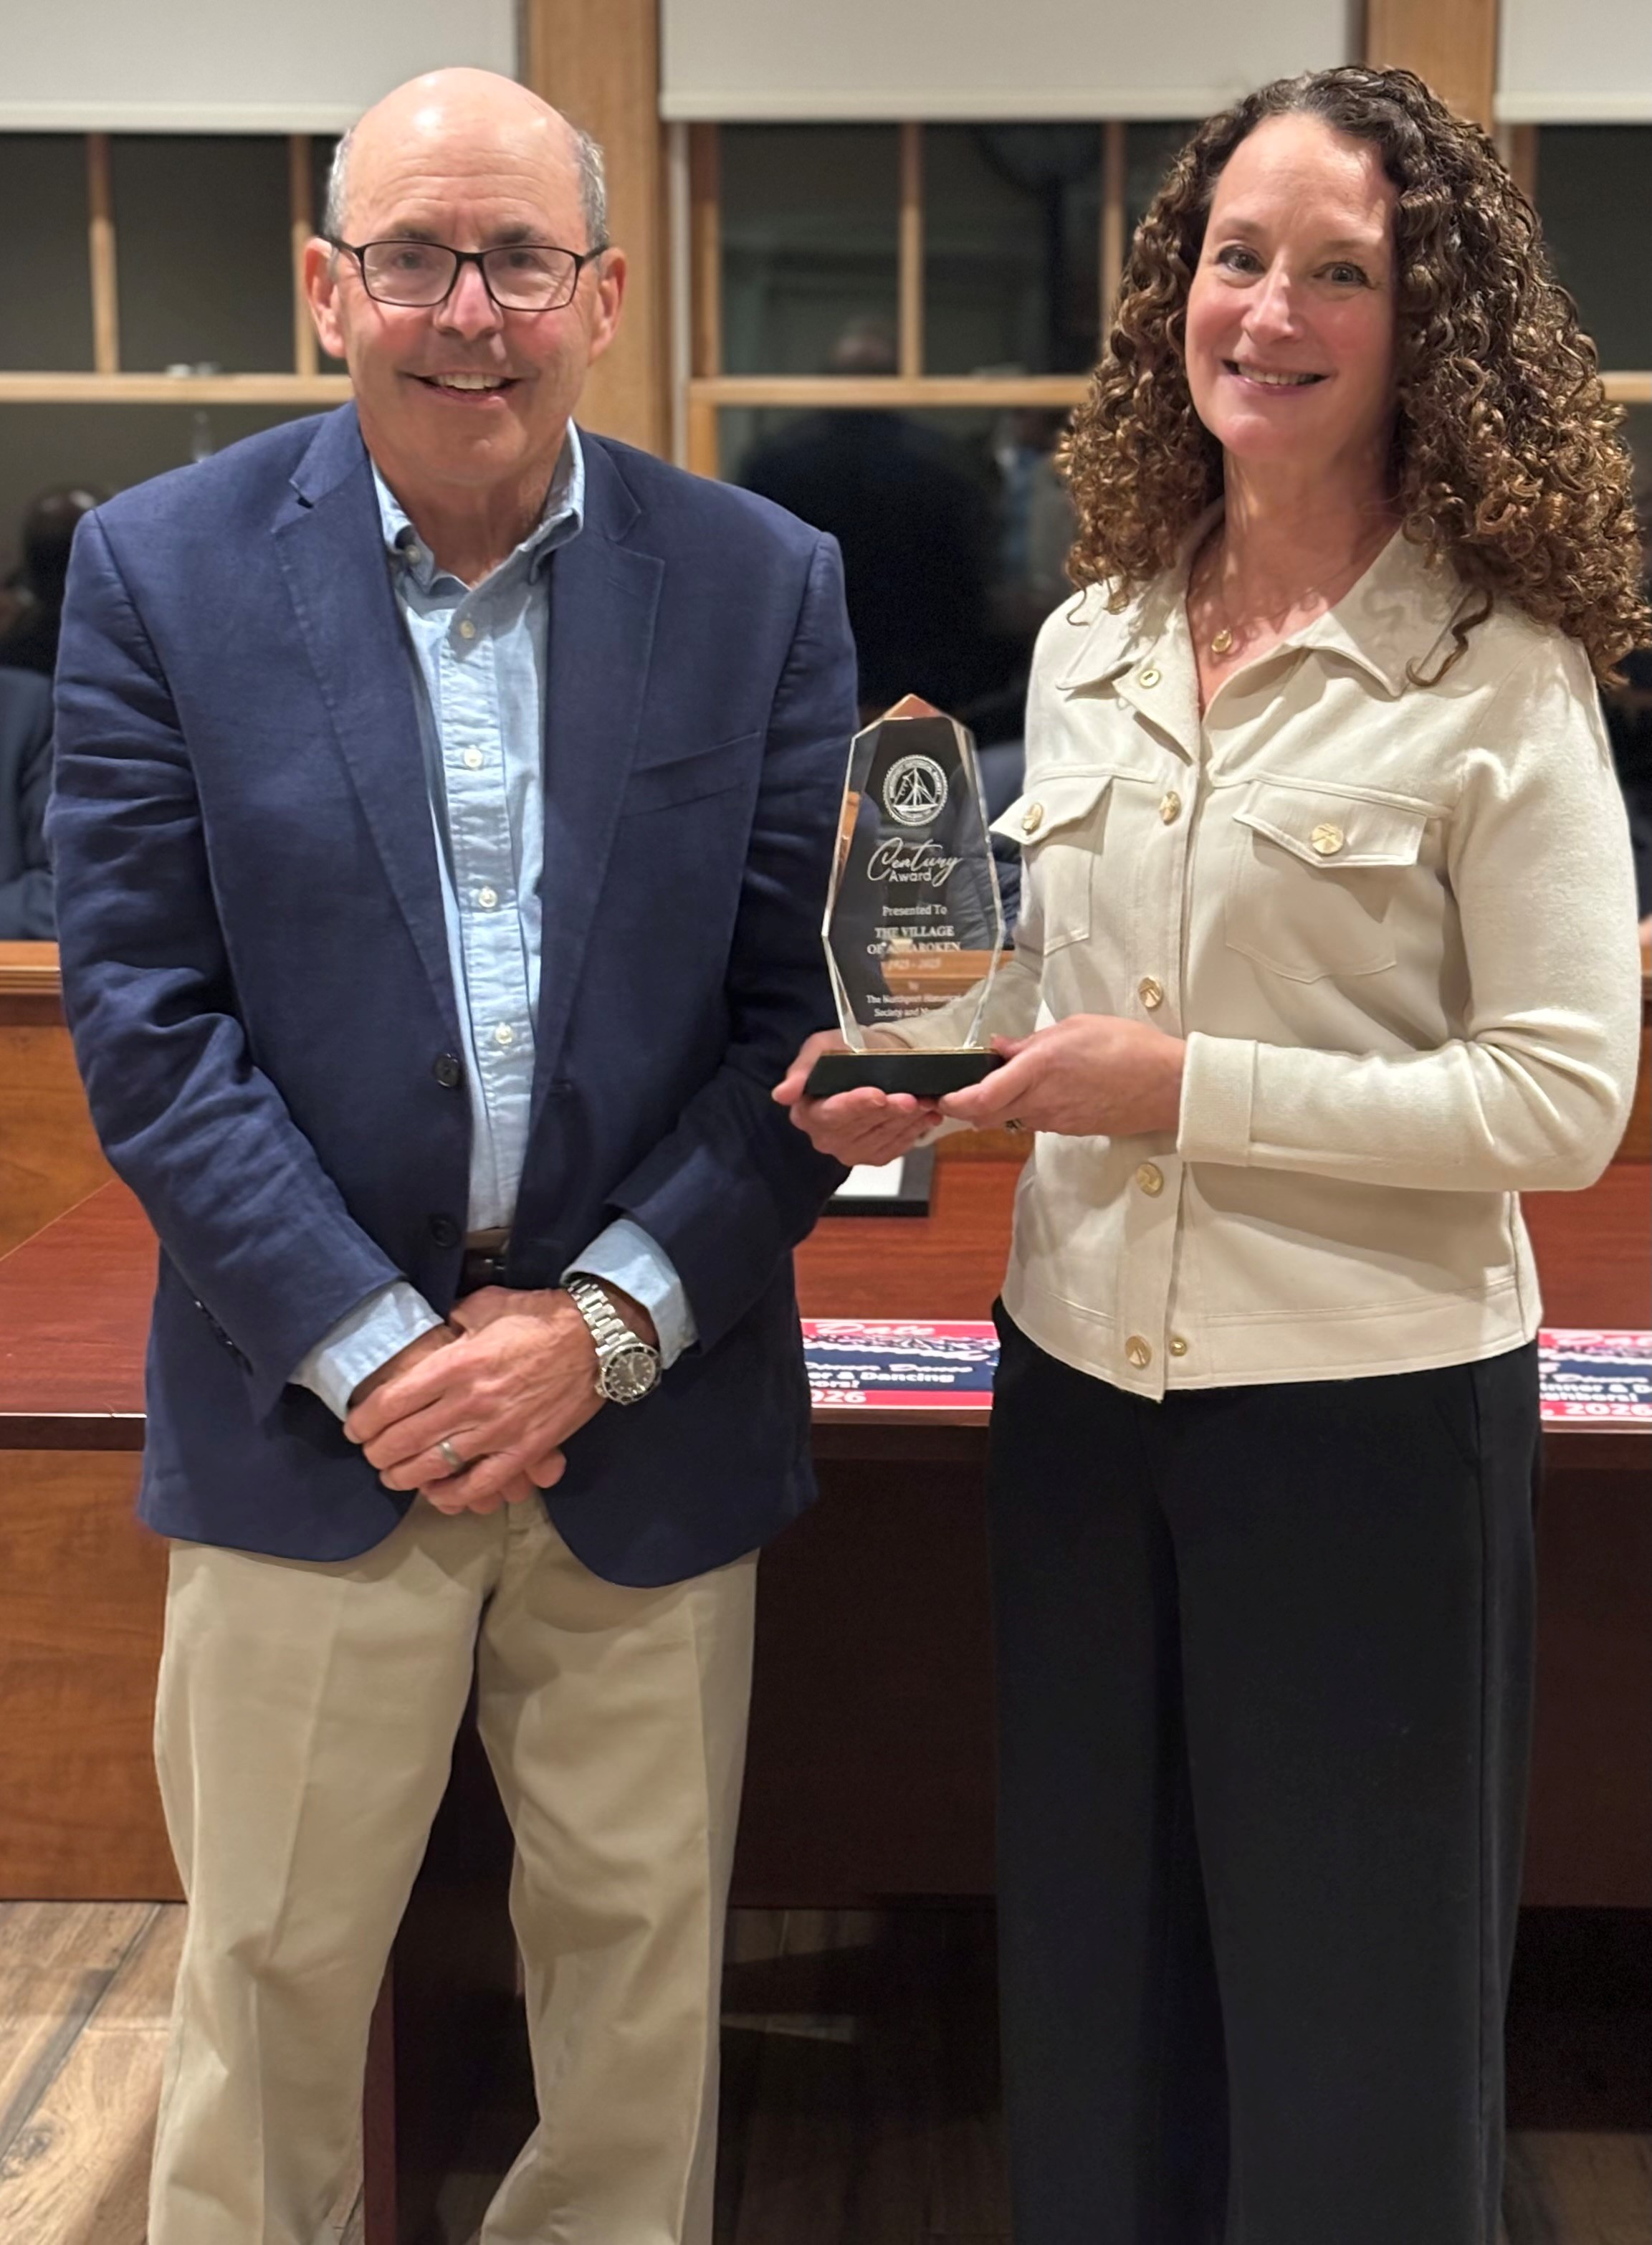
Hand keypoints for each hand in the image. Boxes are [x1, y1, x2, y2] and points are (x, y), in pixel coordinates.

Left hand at [345, 1325, 550, 1514]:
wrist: (597, 1338)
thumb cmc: (540, 1316)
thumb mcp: (485, 1305)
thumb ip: (452, 1321)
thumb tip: (436, 1333)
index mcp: (455, 1364)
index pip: (390, 1403)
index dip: (364, 1421)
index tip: (355, 1428)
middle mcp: (468, 1402)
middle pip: (403, 1440)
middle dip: (377, 1452)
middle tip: (371, 1453)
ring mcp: (496, 1431)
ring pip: (433, 1466)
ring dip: (404, 1476)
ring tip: (394, 1475)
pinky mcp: (523, 1451)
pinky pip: (480, 1485)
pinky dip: (454, 1495)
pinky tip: (438, 1494)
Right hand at [773, 1029, 941, 1165]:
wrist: (872, 1060)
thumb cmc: (844, 1050)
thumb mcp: (822, 1046)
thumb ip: (803, 1068)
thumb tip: (782, 1094)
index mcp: (807, 1112)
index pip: (830, 1114)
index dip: (854, 1106)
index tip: (877, 1095)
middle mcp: (825, 1138)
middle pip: (859, 1128)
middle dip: (887, 1112)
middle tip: (912, 1098)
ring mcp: (850, 1150)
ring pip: (881, 1138)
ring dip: (906, 1121)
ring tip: (927, 1102)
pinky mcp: (873, 1156)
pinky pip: (895, 1148)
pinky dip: (914, 1131)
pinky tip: (928, 1116)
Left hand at [938, 1016, 1185, 1137]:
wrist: (1168, 1085)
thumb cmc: (1128, 1048)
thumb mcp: (1075, 1028)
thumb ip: (1030, 1042)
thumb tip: (1000, 1049)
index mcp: (1038, 1069)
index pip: (979, 1097)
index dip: (952, 1101)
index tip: (940, 1096)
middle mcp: (1041, 1101)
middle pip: (985, 1116)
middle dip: (968, 1106)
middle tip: (962, 1090)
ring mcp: (1056, 1120)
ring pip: (1011, 1119)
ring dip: (1001, 1106)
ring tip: (1011, 1082)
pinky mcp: (1070, 1130)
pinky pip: (1037, 1121)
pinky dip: (1029, 1108)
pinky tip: (1045, 1090)